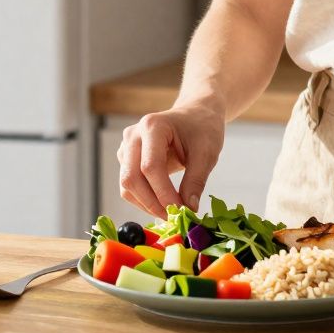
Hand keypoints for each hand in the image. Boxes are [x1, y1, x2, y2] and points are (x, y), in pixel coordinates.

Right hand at [117, 102, 224, 217]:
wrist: (195, 115)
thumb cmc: (202, 129)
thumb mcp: (207, 153)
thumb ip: (196, 181)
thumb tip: (188, 210)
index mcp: (152, 126)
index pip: (150, 167)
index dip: (163, 193)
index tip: (180, 211)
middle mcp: (133, 135)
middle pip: (131, 177)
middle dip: (151, 202)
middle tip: (173, 218)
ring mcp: (126, 147)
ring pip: (127, 185)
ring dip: (146, 204)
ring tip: (170, 213)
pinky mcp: (126, 159)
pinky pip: (129, 185)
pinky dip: (143, 199)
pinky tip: (162, 205)